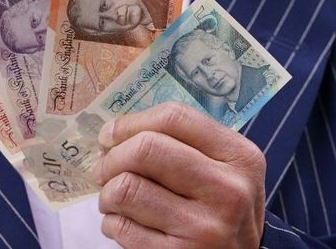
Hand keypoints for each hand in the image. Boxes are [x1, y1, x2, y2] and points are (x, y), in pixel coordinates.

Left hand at [94, 103, 265, 248]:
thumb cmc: (219, 211)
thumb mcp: (221, 172)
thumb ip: (181, 145)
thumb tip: (114, 134)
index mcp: (241, 158)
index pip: (174, 118)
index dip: (131, 123)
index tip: (110, 135)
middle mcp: (229, 191)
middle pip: (146, 148)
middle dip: (112, 157)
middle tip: (104, 170)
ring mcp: (206, 227)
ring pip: (126, 187)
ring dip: (108, 193)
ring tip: (114, 200)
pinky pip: (122, 226)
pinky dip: (112, 223)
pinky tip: (124, 224)